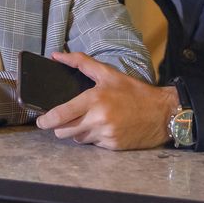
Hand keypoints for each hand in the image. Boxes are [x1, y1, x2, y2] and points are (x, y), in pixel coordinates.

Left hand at [34, 52, 177, 150]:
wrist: (163, 113)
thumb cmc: (134, 92)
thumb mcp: (108, 73)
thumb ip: (80, 63)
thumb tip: (57, 55)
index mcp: (94, 100)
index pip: (61, 115)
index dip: (46, 120)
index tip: (41, 121)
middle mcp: (98, 119)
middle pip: (64, 131)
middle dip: (61, 126)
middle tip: (67, 119)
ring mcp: (106, 135)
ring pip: (78, 139)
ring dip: (78, 132)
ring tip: (90, 121)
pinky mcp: (113, 146)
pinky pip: (93, 144)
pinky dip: (94, 138)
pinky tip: (104, 128)